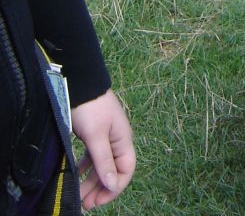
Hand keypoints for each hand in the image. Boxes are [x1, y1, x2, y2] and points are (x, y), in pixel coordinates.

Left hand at [72, 89, 135, 208]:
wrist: (80, 83)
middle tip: (84, 203)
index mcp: (123, 140)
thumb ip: (104, 160)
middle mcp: (117, 141)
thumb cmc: (90, 109)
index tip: (98, 200)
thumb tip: (112, 184)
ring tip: (78, 195)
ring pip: (101, 165)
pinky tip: (76, 175)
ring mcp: (105, 137)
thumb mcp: (96, 136)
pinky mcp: (94, 134)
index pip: (126, 170)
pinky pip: (93, 157)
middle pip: (112, 170)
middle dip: (100, 188)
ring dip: (91, 181)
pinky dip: (86, 168)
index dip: (114, 188)